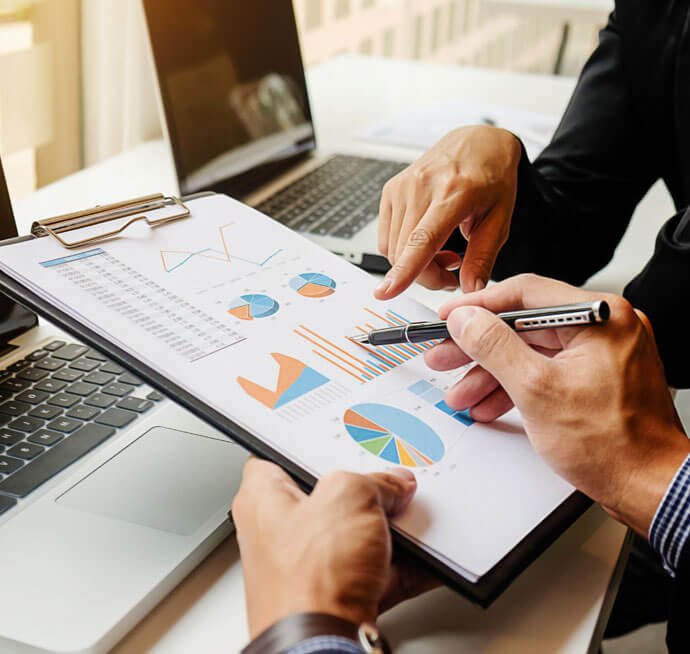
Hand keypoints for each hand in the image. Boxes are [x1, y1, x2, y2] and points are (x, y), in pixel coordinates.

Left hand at [232, 459, 416, 637]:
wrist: (322, 646)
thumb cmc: (309, 579)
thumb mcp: (350, 496)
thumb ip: (375, 480)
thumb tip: (393, 485)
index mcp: (264, 499)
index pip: (281, 457)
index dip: (313, 448)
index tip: (342, 444)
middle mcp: (280, 534)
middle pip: (328, 498)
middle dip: (364, 493)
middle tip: (389, 486)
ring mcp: (308, 568)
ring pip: (354, 536)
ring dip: (386, 531)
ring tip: (409, 523)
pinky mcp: (334, 596)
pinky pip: (372, 571)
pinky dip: (397, 565)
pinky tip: (421, 558)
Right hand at [375, 126, 520, 299]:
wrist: (477, 142)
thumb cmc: (491, 177)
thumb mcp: (500, 219)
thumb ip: (483, 257)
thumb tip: (470, 289)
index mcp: (453, 192)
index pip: (422, 239)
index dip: (404, 270)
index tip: (387, 292)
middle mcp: (421, 186)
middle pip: (405, 251)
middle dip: (425, 276)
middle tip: (452, 273)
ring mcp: (402, 187)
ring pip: (393, 248)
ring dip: (415, 264)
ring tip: (443, 253)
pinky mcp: (390, 191)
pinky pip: (387, 237)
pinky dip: (403, 251)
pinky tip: (426, 242)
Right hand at [424, 274, 689, 535]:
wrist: (650, 488)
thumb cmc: (614, 445)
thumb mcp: (536, 389)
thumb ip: (494, 347)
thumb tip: (465, 319)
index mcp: (600, 316)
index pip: (525, 293)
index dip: (478, 305)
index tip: (449, 316)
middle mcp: (604, 328)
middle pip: (524, 325)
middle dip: (478, 348)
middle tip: (445, 355)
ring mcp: (601, 353)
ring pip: (531, 352)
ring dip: (491, 373)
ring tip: (461, 392)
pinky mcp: (595, 377)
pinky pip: (545, 371)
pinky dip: (516, 387)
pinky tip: (489, 404)